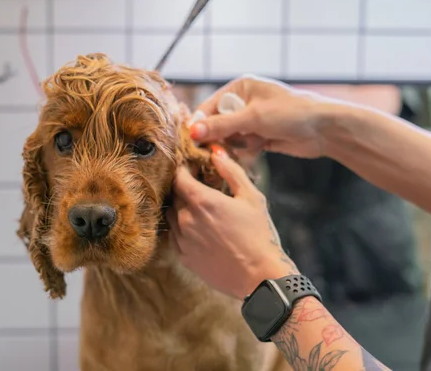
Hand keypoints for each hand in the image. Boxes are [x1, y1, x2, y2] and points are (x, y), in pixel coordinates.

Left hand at [167, 149, 298, 299]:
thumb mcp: (251, 197)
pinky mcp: (183, 257)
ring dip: (181, 208)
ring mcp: (181, 240)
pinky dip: (182, 227)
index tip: (193, 169)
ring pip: (172, 215)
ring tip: (200, 209)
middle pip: (174, 195)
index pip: (178, 177)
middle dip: (184, 188)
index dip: (184, 170)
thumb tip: (215, 152)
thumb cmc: (259, 235)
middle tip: (199, 187)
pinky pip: (174, 235)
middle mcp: (185, 219)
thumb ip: (231, 171)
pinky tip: (199, 229)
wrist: (258, 277)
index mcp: (201, 201)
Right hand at [189, 75, 338, 158]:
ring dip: (238, 144)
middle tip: (225, 145)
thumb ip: (222, 125)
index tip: (192, 140)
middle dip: (221, 137)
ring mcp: (252, 120)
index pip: (208, 106)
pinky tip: (262, 146)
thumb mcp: (253, 118)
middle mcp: (243, 102)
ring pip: (229, 138)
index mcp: (240, 87)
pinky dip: (248, 150)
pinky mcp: (260, 136)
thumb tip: (193, 131)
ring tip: (256, 141)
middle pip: (216, 124)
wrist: (325, 129)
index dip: (200, 123)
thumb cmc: (291, 113)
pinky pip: (242, 146)